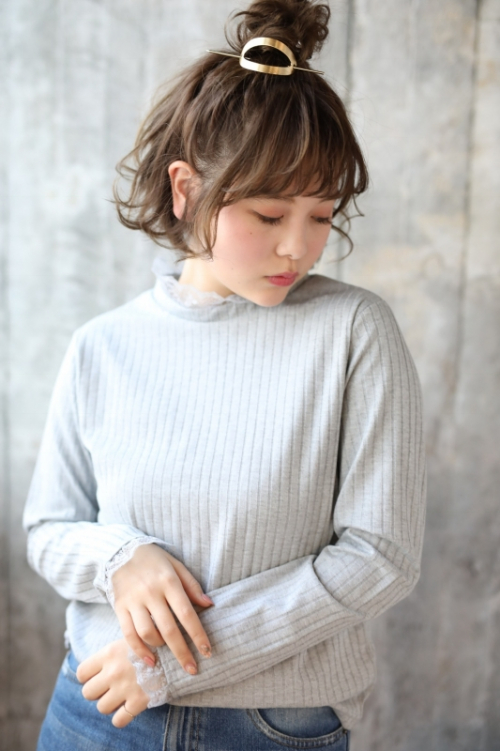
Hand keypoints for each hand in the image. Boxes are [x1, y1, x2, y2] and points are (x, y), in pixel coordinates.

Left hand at [76, 639, 148, 727]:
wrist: (177, 652)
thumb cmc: (152, 644)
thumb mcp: (130, 639)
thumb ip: (112, 653)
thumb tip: (98, 665)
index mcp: (109, 653)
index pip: (82, 673)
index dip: (88, 677)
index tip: (99, 676)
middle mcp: (113, 671)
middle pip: (88, 693)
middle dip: (98, 692)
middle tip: (110, 688)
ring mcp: (125, 688)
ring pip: (102, 708)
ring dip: (110, 705)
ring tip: (121, 697)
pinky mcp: (138, 702)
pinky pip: (118, 721)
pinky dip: (121, 718)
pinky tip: (128, 709)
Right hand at [111, 544, 213, 674]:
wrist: (121, 551)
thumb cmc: (154, 560)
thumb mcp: (176, 565)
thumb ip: (192, 585)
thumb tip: (209, 605)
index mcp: (169, 581)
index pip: (187, 613)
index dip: (198, 635)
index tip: (207, 651)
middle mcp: (151, 592)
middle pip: (169, 629)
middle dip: (182, 652)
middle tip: (193, 670)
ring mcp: (134, 601)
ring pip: (148, 633)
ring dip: (161, 648)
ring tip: (170, 654)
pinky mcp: (120, 608)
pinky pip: (128, 634)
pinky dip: (139, 650)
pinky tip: (150, 660)